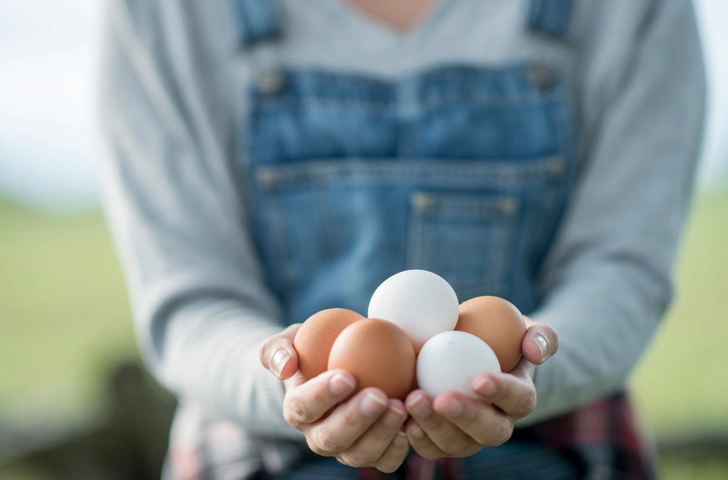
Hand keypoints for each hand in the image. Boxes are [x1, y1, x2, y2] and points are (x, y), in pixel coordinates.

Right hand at [259, 324, 409, 471]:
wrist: (342, 363)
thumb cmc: (317, 347)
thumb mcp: (293, 339)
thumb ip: (279, 349)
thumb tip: (285, 367)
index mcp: (297, 410)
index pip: (304, 406)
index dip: (323, 395)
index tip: (347, 376)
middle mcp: (318, 436)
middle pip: (331, 437)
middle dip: (355, 419)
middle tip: (379, 395)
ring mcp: (346, 448)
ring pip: (358, 454)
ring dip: (380, 434)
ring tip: (399, 407)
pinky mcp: (372, 453)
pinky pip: (383, 461)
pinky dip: (396, 450)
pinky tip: (409, 428)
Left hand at [404, 319, 557, 458]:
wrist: (469, 353)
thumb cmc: (498, 337)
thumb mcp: (523, 328)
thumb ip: (539, 335)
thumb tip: (536, 352)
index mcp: (520, 397)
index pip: (518, 399)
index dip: (501, 392)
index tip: (478, 380)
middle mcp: (498, 424)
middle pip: (488, 431)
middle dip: (465, 417)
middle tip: (441, 398)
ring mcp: (470, 437)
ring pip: (456, 443)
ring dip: (434, 426)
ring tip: (413, 401)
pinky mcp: (441, 441)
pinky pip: (431, 447)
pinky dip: (416, 436)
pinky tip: (401, 419)